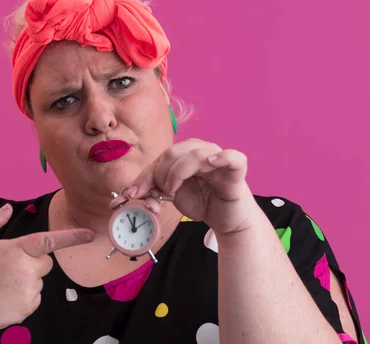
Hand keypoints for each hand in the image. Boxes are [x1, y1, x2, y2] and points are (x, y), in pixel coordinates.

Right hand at [0, 204, 94, 338]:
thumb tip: (6, 209)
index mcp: (16, 249)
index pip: (49, 241)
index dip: (72, 237)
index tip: (91, 235)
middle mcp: (26, 269)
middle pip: (45, 263)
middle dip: (32, 263)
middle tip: (7, 269)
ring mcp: (28, 291)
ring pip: (38, 282)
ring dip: (26, 281)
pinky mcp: (27, 309)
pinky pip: (34, 299)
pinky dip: (23, 298)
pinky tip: (3, 298)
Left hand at [129, 138, 256, 234]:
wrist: (226, 219)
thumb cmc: (202, 202)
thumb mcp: (172, 193)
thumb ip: (154, 187)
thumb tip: (133, 190)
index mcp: (186, 153)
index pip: (161, 156)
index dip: (146, 174)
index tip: (136, 193)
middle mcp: (202, 150)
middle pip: (173, 152)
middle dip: (160, 174)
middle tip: (162, 193)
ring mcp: (220, 158)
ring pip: (195, 154)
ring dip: (178, 173)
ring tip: (174, 191)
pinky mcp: (236, 171)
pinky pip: (233, 157)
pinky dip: (221, 157)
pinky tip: (211, 162)